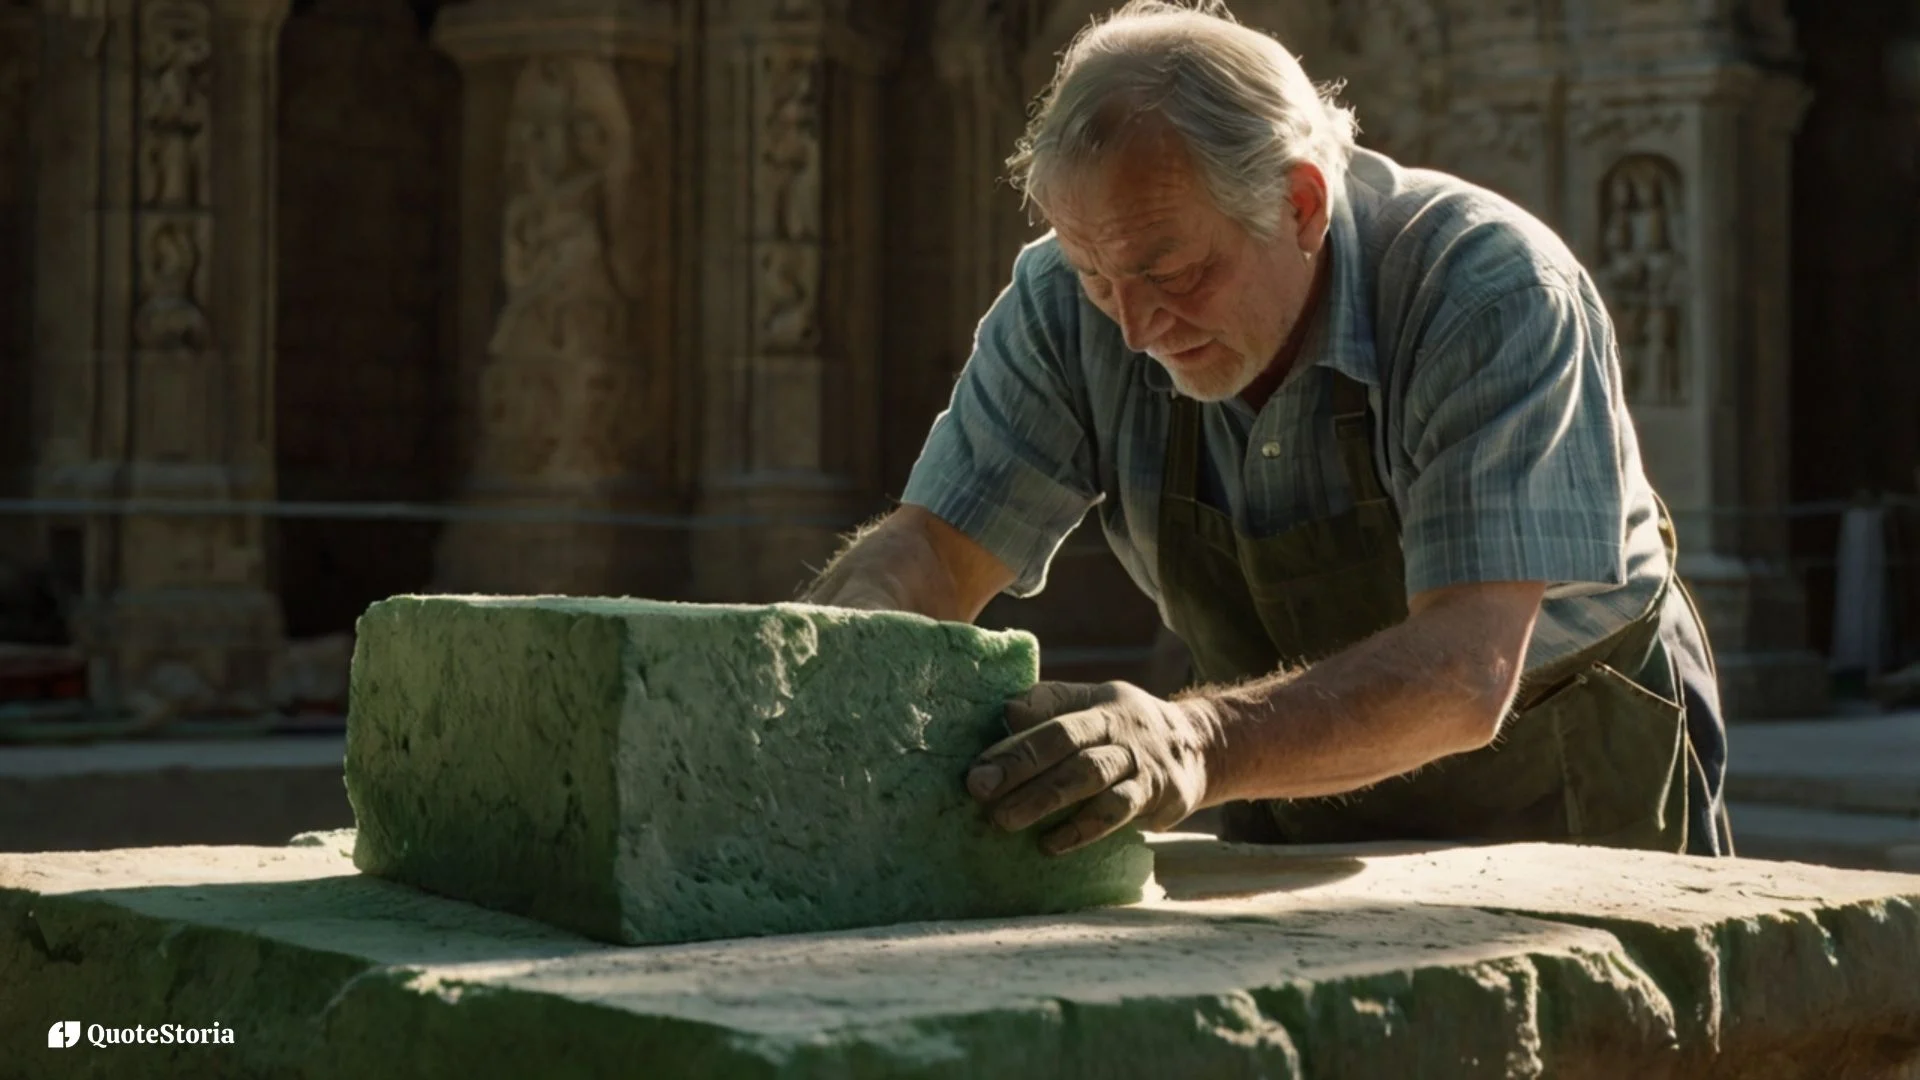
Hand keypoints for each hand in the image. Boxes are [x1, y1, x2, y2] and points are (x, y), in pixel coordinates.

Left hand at [965, 681, 1219, 855]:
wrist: (1202, 747)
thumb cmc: (1125, 729)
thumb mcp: (1094, 704)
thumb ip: (1050, 707)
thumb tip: (1004, 712)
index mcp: (1101, 704)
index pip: (1051, 717)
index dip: (1014, 743)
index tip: (976, 769)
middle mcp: (1124, 728)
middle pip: (1069, 744)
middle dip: (1021, 767)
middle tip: (979, 792)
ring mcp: (1144, 762)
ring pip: (1092, 777)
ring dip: (1045, 799)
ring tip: (1004, 821)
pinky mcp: (1162, 796)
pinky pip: (1119, 813)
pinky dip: (1083, 829)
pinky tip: (1051, 844)